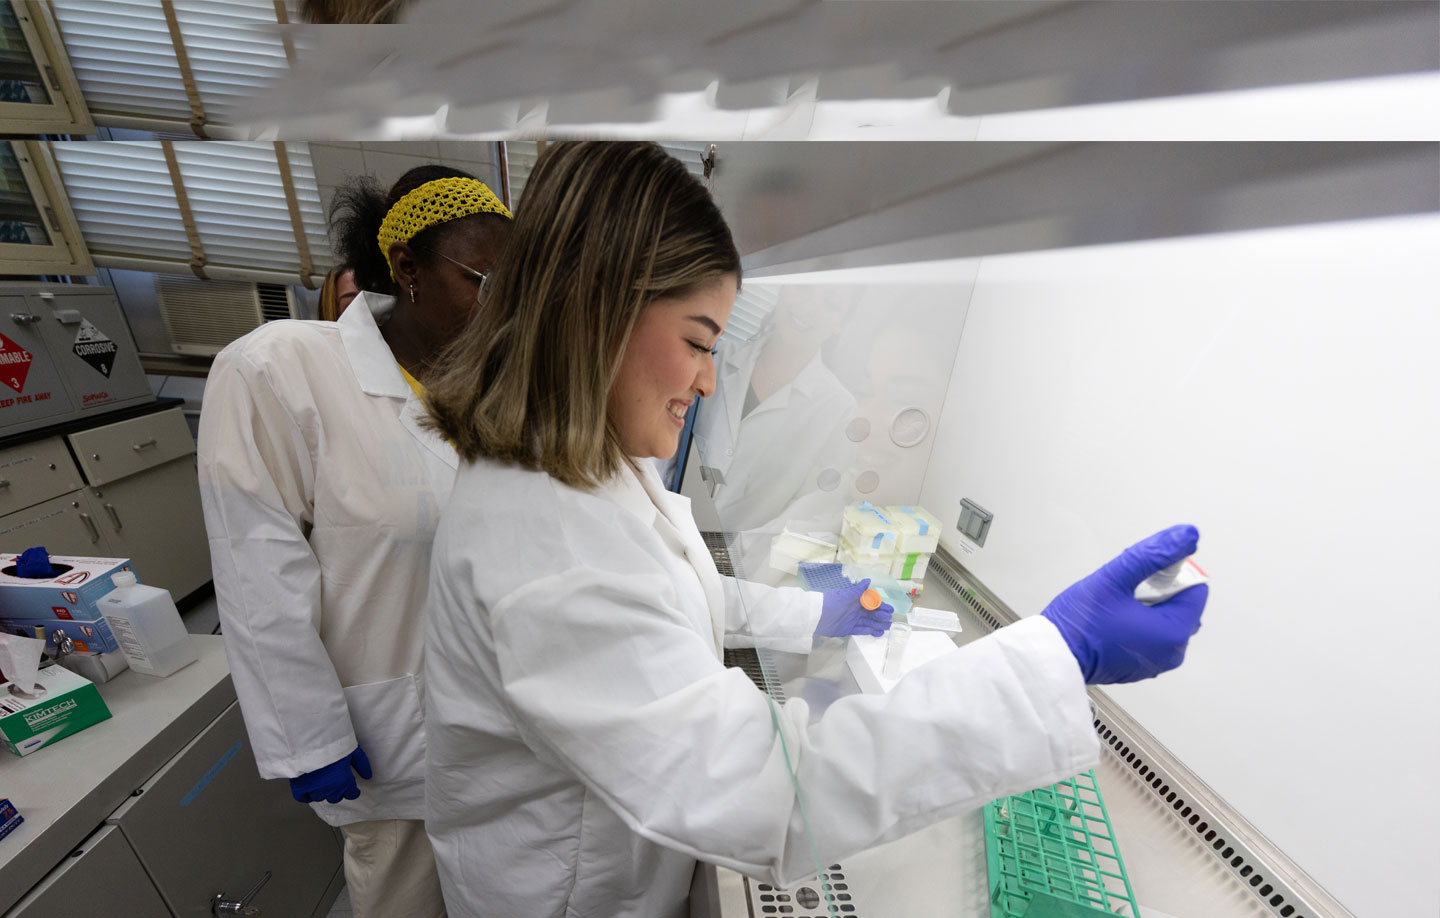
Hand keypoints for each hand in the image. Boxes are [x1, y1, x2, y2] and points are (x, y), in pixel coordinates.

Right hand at [288, 746, 371, 803]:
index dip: (353, 791)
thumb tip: (368, 776)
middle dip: (338, 792)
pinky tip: (309, 790)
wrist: (311, 738)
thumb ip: (361, 765)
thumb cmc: (334, 742)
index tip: (352, 789)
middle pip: (335, 798)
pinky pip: (303, 798)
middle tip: (337, 783)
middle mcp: (329, 789)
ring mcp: (313, 789)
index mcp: (343, 782)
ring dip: (323, 792)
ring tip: (323, 783)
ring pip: (320, 797)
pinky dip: (306, 796)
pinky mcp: (299, 786)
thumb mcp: (353, 750)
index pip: (351, 794)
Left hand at [816, 578, 893, 637]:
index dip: (881, 606)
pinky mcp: (848, 629)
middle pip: (871, 613)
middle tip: (889, 620)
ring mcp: (852, 620)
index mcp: (855, 600)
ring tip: (887, 627)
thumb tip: (868, 580)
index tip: (890, 609)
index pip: (871, 603)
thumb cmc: (830, 603)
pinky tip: (878, 633)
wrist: (816, 616)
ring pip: (868, 622)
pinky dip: (869, 631)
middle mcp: (854, 609)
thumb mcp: (845, 595)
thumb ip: (857, 590)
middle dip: (881, 616)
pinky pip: (861, 630)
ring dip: (878, 624)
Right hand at [1040, 525, 1207, 683]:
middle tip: (1125, 591)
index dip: (1171, 574)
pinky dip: (1140, 622)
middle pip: (1182, 605)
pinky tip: (1113, 620)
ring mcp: (1156, 663)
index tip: (1141, 576)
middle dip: (1160, 591)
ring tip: (1116, 606)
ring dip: (1148, 606)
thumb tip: (1186, 536)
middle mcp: (1171, 652)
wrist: (1053, 658)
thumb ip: (1153, 554)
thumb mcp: (1114, 578)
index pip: (1195, 589)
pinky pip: (1152, 636)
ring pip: (1166, 619)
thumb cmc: (1080, 624)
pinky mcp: (1141, 666)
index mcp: (1173, 633)